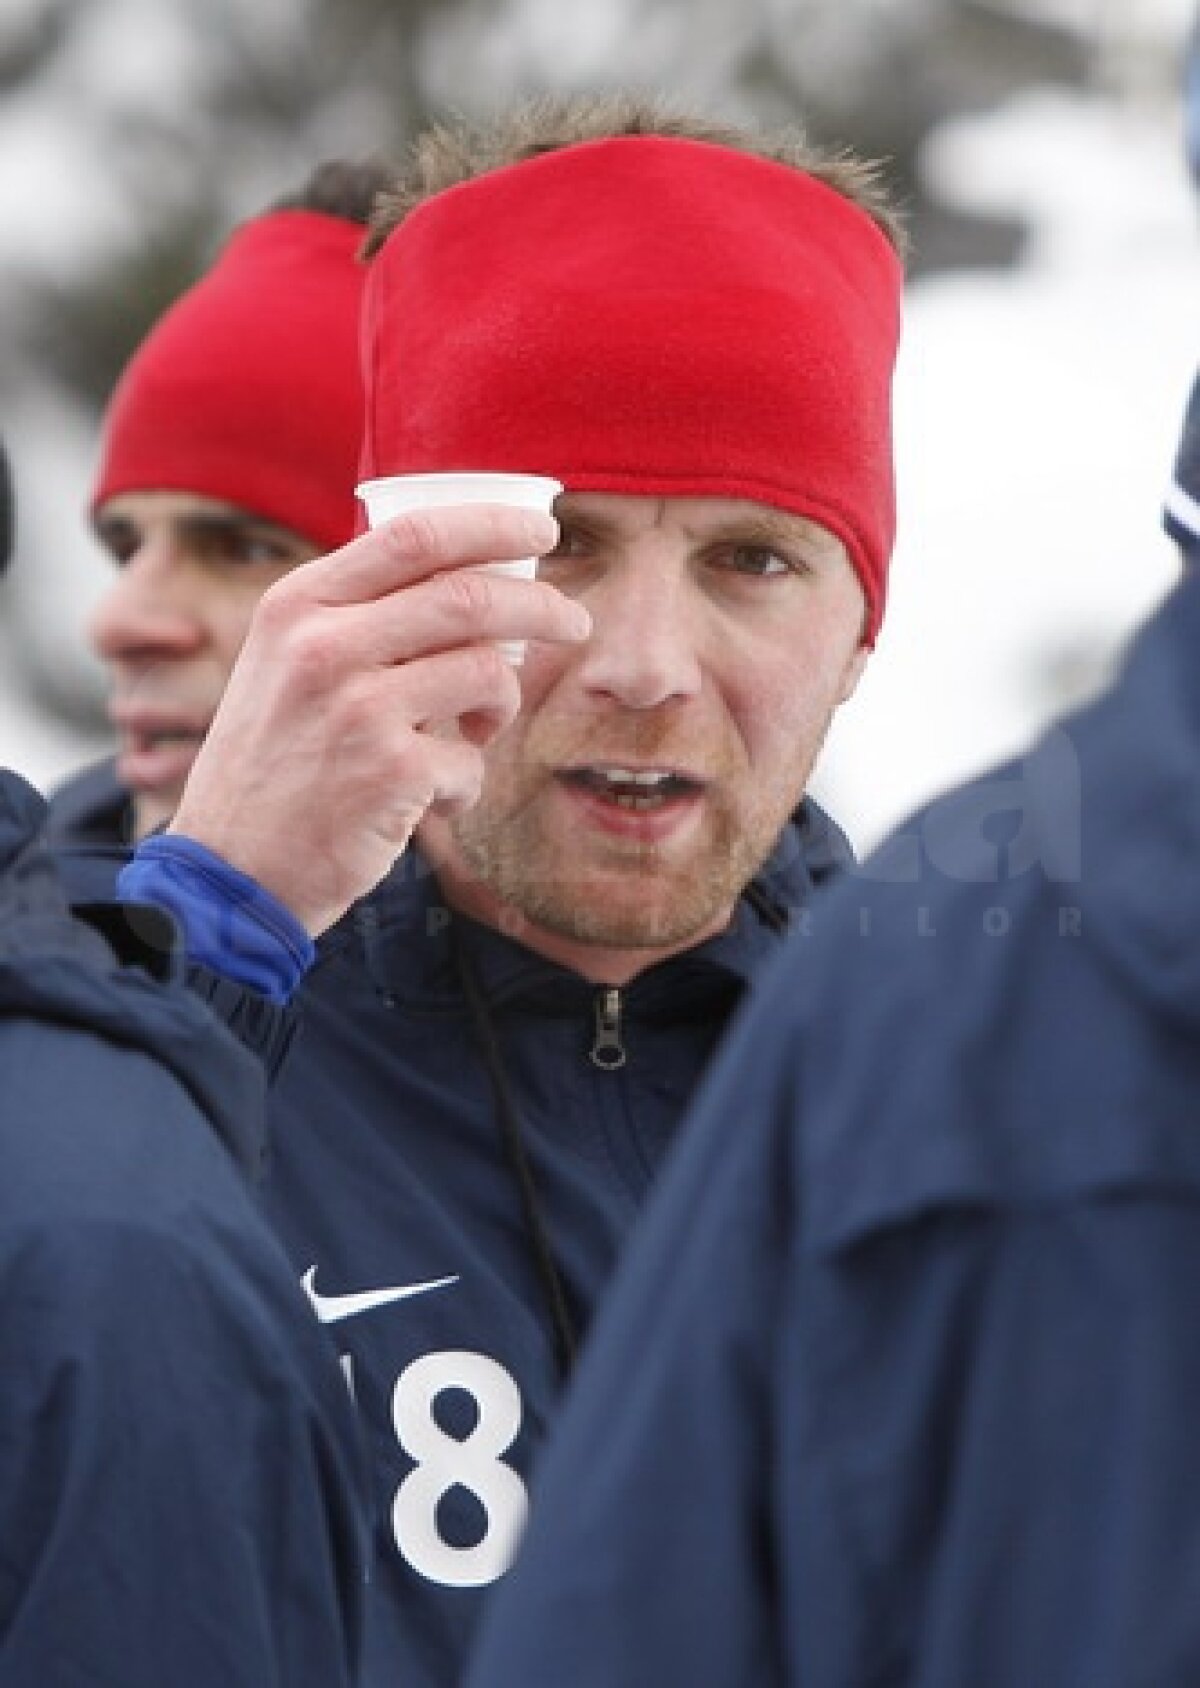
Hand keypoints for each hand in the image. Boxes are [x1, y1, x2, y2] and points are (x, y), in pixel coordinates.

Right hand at [169, 504, 588, 934]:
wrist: (230, 870)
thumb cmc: (271, 765)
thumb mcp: (282, 664)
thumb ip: (352, 618)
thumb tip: (463, 577)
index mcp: (297, 605)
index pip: (412, 536)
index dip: (493, 526)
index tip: (542, 531)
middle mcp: (323, 647)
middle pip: (469, 597)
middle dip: (542, 606)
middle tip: (573, 622)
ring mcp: (358, 709)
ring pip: (488, 674)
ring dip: (503, 704)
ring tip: (478, 727)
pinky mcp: (391, 774)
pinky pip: (472, 760)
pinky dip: (467, 780)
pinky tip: (433, 798)